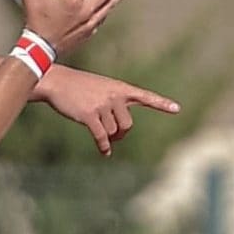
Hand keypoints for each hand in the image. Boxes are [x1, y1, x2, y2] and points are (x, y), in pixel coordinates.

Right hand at [37, 66, 179, 155]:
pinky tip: (104, 152)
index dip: (161, 104)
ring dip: (109, 138)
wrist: (56, 81)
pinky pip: (101, 137)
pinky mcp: (89, 115)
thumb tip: (118, 134)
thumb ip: (116, 103)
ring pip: (113, 132)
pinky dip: (103, 147)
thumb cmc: (80, 86)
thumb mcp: (102, 88)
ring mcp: (102, 105)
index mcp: (120, 88)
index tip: (177, 109)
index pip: (145, 96)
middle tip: (116, 136)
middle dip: (122, 134)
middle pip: (128, 125)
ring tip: (103, 136)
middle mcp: (114, 96)